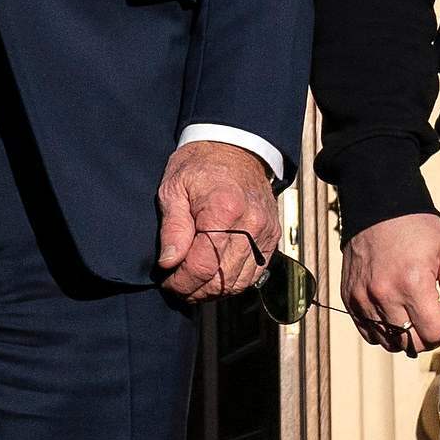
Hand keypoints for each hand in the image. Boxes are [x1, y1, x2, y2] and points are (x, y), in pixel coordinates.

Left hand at [157, 141, 281, 303]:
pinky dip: (232, 282)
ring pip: (239, 282)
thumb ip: (172, 228)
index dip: (182, 281)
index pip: (203, 265)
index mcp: (224, 209)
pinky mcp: (272, 237)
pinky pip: (253, 274)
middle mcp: (250, 223)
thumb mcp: (174, 188)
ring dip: (213, 290)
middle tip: (177, 287)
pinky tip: (214, 277)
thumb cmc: (201, 165)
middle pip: (222, 278)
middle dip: (195, 290)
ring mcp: (265, 232)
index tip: (168, 282)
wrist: (235, 149)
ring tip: (193, 284)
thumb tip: (169, 262)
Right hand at [341, 214, 439, 353]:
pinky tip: (395, 312)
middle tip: (432, 311)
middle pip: (413, 344)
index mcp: (412, 283)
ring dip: (407, 335)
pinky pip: (370, 334)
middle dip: (429, 334)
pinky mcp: (350, 300)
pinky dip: (385, 332)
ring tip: (413, 311)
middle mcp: (383, 295)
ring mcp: (363, 299)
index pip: (435, 332)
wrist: (378, 208)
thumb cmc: (418, 230)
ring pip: (391, 344)